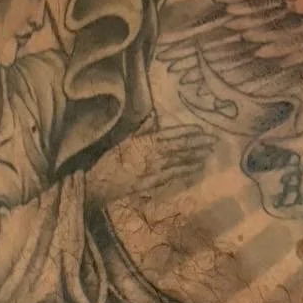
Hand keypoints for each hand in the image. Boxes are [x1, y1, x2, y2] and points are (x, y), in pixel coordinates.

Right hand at [84, 125, 213, 205]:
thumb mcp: (119, 141)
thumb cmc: (103, 162)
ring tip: (209, 152)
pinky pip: (170, 177)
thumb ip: (137, 131)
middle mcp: (145, 156)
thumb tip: (151, 117)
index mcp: (138, 142)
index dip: (185, 132)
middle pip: (176, 148)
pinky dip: (184, 172)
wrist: (89, 185)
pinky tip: (196, 168)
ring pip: (176, 162)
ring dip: (193, 157)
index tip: (201, 129)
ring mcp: (147, 172)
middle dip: (195, 144)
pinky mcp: (147, 186)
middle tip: (213, 140)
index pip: (167, 135)